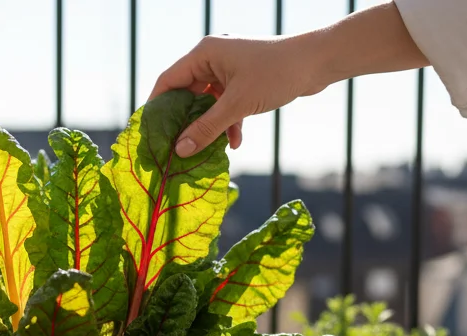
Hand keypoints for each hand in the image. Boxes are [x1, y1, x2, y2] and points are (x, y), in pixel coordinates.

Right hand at [149, 2, 427, 157]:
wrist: (317, 63)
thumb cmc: (276, 74)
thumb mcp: (237, 104)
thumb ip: (206, 128)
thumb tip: (179, 151)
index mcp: (204, 53)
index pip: (168, 81)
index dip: (156, 107)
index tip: (149, 133)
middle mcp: (213, 58)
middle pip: (186, 93)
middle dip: (184, 122)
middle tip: (174, 148)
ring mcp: (229, 69)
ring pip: (208, 102)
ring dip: (209, 126)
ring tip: (204, 151)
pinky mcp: (244, 81)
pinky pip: (227, 104)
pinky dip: (228, 122)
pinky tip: (235, 142)